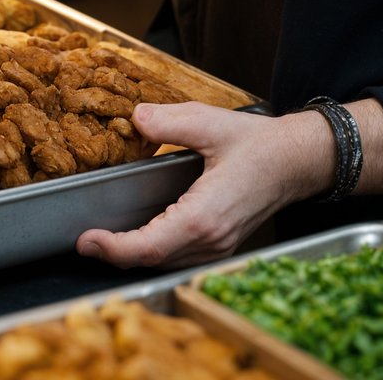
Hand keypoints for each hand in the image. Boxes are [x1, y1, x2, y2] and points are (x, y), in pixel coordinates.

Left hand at [75, 102, 334, 270]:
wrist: (297, 161)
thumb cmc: (258, 144)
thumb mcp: (211, 123)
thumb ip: (170, 122)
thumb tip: (136, 118)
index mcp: (204, 215)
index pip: (150, 246)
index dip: (114, 249)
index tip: (87, 240)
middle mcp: (210, 240)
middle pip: (153, 260)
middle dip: (115, 254)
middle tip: (86, 241)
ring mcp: (217, 247)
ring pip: (166, 263)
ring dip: (134, 255)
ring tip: (105, 240)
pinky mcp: (220, 245)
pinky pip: (180, 257)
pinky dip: (154, 251)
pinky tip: (140, 236)